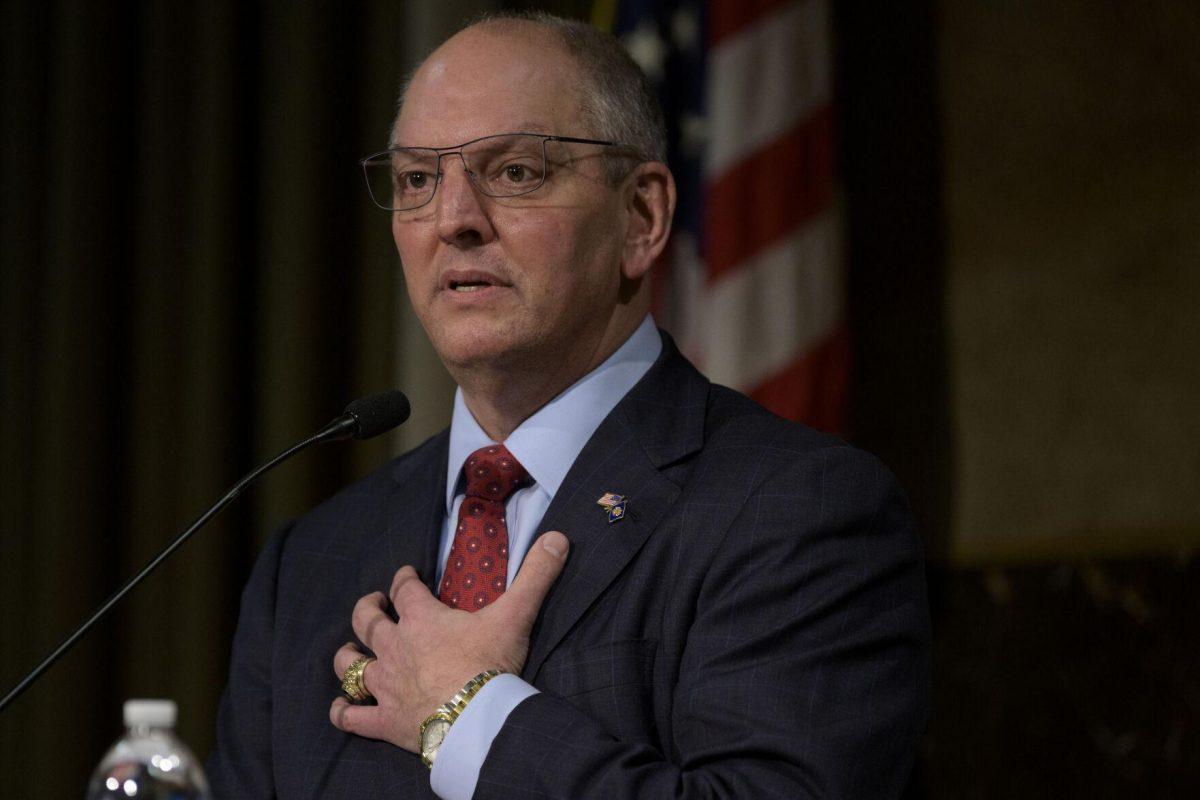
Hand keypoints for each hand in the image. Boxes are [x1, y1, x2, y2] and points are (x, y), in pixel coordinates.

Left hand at [329, 530, 568, 750]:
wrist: (476, 719)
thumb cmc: (491, 664)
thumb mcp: (516, 615)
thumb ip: (536, 575)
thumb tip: (558, 537)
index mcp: (421, 619)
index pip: (404, 589)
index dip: (403, 579)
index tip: (405, 575)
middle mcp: (395, 647)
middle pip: (367, 620)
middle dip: (368, 609)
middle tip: (373, 604)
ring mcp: (385, 684)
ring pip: (349, 665)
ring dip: (347, 656)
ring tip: (350, 650)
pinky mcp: (383, 720)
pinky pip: (351, 716)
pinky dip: (342, 711)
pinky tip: (340, 708)